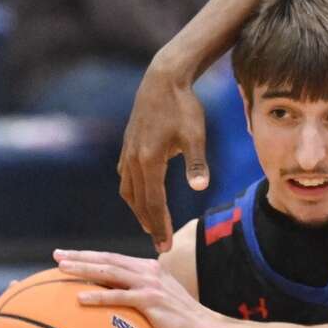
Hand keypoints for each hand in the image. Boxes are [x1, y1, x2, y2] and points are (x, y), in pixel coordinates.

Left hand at [53, 249, 216, 327]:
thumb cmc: (181, 319)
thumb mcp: (160, 299)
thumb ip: (140, 293)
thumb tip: (116, 298)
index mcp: (150, 268)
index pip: (114, 258)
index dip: (90, 255)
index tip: (68, 255)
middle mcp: (149, 271)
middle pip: (108, 260)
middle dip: (80, 256)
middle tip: (57, 255)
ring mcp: (150, 284)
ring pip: (110, 273)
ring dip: (84, 269)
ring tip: (62, 269)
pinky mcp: (151, 300)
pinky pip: (119, 297)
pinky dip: (98, 296)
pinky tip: (79, 298)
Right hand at [118, 61, 208, 253]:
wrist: (163, 81)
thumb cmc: (184, 108)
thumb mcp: (196, 136)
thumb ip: (197, 164)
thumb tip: (201, 188)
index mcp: (149, 161)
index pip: (154, 203)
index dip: (160, 226)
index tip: (165, 246)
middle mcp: (134, 160)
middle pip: (140, 202)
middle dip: (150, 226)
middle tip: (160, 247)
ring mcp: (128, 153)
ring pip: (129, 191)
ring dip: (139, 211)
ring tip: (151, 227)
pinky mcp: (128, 146)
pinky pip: (126, 178)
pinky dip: (133, 193)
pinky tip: (140, 198)